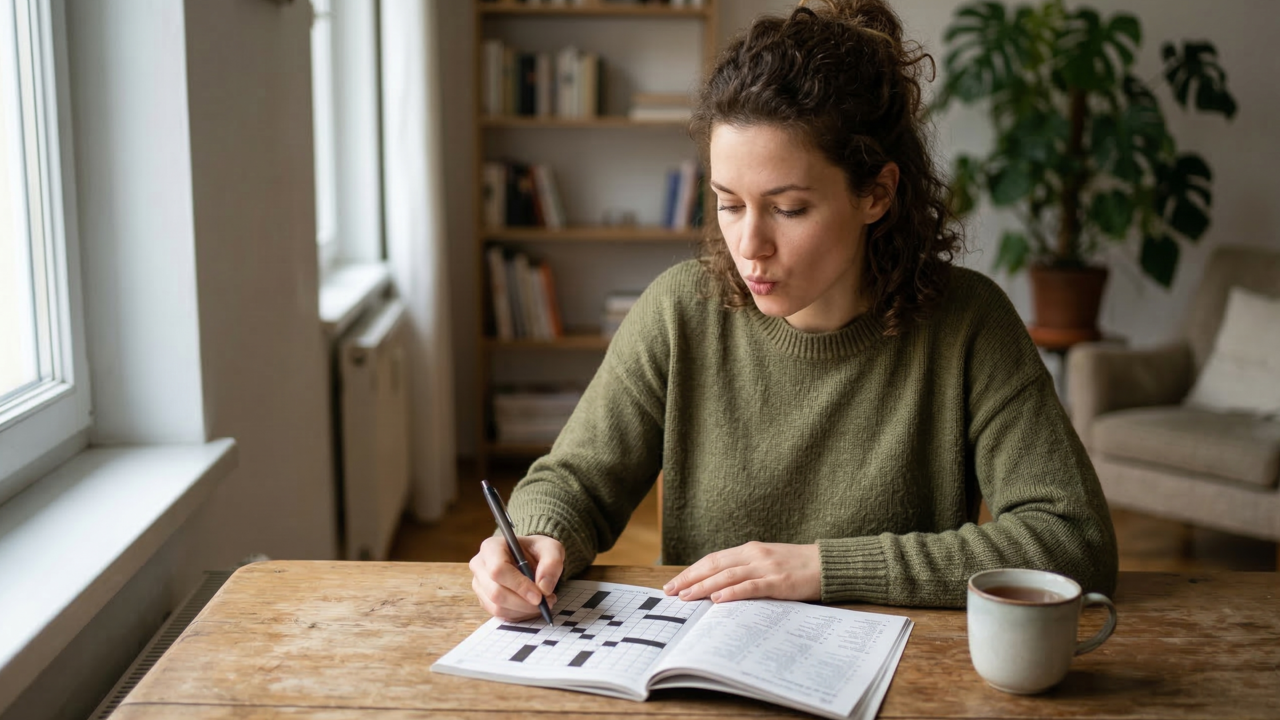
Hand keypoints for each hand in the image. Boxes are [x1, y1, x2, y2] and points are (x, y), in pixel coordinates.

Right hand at [469, 534, 564, 620]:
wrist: (528, 557)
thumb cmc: (536, 550)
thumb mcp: (551, 548)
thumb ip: (552, 563)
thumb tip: (544, 588)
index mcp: (491, 547)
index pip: (498, 570)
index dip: (519, 585)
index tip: (539, 595)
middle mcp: (480, 566)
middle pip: (496, 593)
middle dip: (524, 603)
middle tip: (546, 602)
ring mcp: (479, 585)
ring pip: (497, 607)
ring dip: (523, 610)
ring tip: (542, 602)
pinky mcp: (484, 600)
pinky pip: (500, 614)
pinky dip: (519, 614)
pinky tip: (531, 606)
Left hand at [663, 541, 820, 602]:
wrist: (828, 564)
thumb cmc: (798, 566)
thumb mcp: (768, 562)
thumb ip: (747, 569)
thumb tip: (720, 585)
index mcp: (750, 550)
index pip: (713, 559)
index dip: (692, 571)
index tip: (674, 583)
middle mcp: (755, 555)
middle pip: (715, 565)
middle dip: (690, 578)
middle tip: (671, 591)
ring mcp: (766, 567)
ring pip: (728, 576)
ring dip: (704, 586)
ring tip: (686, 596)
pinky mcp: (779, 581)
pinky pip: (751, 587)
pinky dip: (732, 592)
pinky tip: (718, 599)